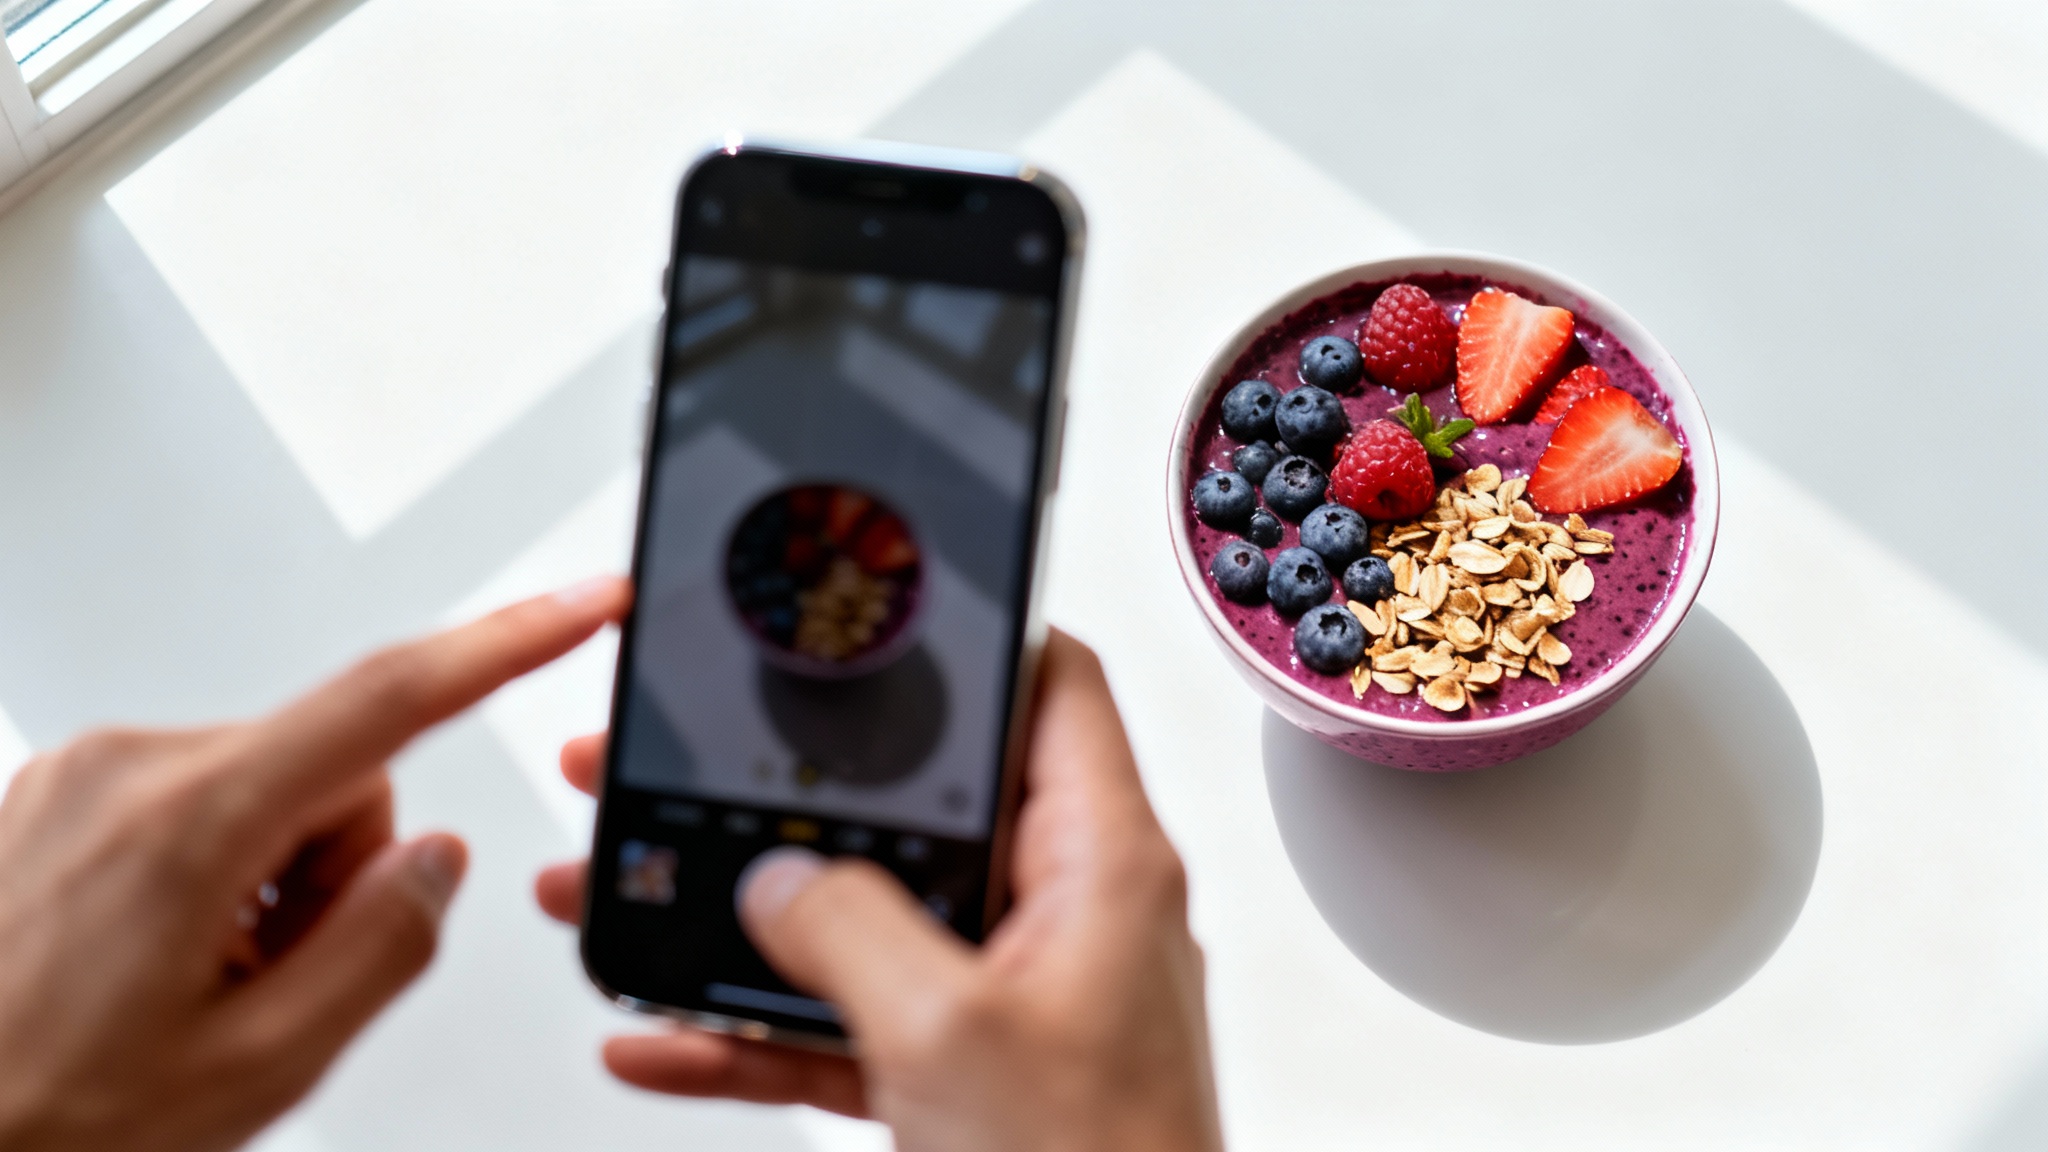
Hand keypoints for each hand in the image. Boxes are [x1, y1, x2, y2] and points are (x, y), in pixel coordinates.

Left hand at [0, 577, 629, 1151]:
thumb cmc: (39, 1120)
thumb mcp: (257, 1069)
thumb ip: (380, 949)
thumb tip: (436, 860)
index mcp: (188, 821)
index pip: (390, 701)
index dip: (507, 646)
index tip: (579, 608)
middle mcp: (128, 767)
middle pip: (335, 770)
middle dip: (338, 871)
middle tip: (273, 979)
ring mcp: (83, 776)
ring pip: (270, 789)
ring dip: (270, 882)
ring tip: (195, 981)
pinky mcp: (60, 794)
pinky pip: (199, 803)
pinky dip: (212, 875)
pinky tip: (155, 960)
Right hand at [535, 629, 1224, 1151]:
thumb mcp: (947, 1035)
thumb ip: (849, 931)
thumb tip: (776, 878)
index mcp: (1099, 864)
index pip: (1054, 688)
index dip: (975, 635)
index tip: (872, 613)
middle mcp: (1061, 912)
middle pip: (916, 805)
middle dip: (788, 790)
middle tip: (682, 760)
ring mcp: (1011, 993)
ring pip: (863, 917)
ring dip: (745, 912)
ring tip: (628, 880)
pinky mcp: (969, 1072)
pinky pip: (849, 1023)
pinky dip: (759, 1026)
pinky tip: (660, 1033)